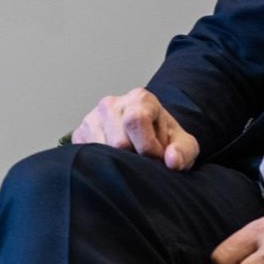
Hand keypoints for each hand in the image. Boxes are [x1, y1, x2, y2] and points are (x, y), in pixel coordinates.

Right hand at [69, 88, 199, 170]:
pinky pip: (87, 157)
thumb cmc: (165, 141)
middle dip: (135, 157)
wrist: (148, 138)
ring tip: (132, 157)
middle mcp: (112, 104)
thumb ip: (183, 152)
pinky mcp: (80, 135)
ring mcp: (92, 119)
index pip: (136, 120)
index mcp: (140, 98)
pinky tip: (116, 159)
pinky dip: (103, 164)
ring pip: (101, 152)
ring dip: (119, 162)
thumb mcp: (184, 145)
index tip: (158, 157)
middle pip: (118, 141)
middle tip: (146, 159)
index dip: (148, 147)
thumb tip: (171, 160)